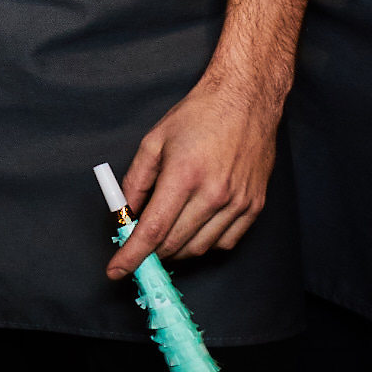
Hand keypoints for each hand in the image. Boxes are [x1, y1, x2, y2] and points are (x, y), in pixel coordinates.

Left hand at [106, 75, 281, 277]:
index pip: (153, 230)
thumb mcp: (154, 140)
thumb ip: (136, 181)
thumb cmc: (198, 115)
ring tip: (165, 234)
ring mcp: (238, 203)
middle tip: (139, 246)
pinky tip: (193, 229)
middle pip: (175, 244)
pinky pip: (226, 242)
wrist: (247, 100)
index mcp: (185, 175)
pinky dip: (204, 244)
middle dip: (151, 253)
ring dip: (177, 250)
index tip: (117, 271)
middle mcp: (214, 194)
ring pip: (200, 248)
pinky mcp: (254, 206)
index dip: (132, 256)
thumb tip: (126, 214)